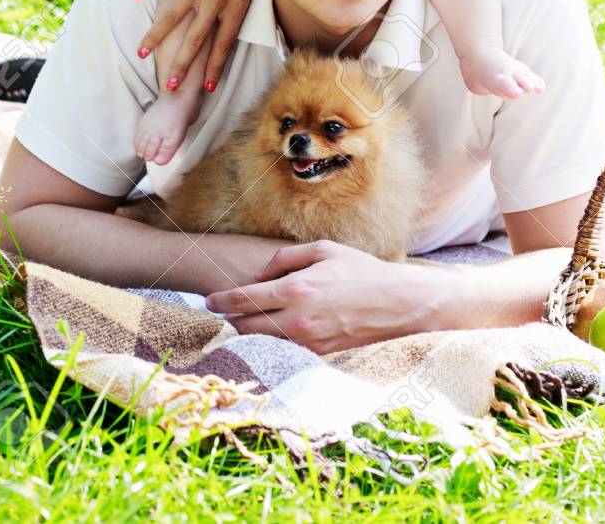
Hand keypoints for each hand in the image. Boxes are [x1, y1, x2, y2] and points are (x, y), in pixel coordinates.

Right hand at [133, 0, 262, 88]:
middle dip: (182, 65)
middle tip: (170, 85)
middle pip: (195, 40)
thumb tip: (231, 25)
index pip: (224, 44)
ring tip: (142, 52)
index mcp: (235, 5)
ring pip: (172, 17)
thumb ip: (240, 5)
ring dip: (156, 36)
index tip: (206, 87)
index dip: (215, 67)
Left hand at [204, 239, 453, 353]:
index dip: (222, 300)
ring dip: (249, 330)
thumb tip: (260, 275)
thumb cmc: (360, 270)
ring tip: (245, 317)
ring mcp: (307, 341)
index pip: (245, 299)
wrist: (395, 304)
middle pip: (246, 325)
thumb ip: (285, 258)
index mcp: (297, 289)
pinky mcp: (317, 354)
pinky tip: (272, 327)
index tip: (209, 300)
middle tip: (222, 308)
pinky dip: (272, 339)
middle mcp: (297, 319)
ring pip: (262, 341)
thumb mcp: (323, 249)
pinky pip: (283, 348)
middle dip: (231, 317)